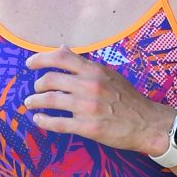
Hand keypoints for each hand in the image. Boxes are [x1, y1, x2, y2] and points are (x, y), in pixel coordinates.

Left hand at [20, 47, 167, 152]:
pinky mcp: (87, 127)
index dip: (40, 59)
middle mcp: (89, 86)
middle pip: (50, 80)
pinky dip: (43, 121)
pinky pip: (58, 123)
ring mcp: (87, 107)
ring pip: (50, 101)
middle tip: (34, 90)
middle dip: (37, 85)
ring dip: (35, 102)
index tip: (30, 64)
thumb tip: (62, 49)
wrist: (147, 123)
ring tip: (30, 104)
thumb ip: (84, 64)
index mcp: (94, 71)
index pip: (61, 58)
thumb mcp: (108, 74)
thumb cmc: (128, 99)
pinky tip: (38, 120)